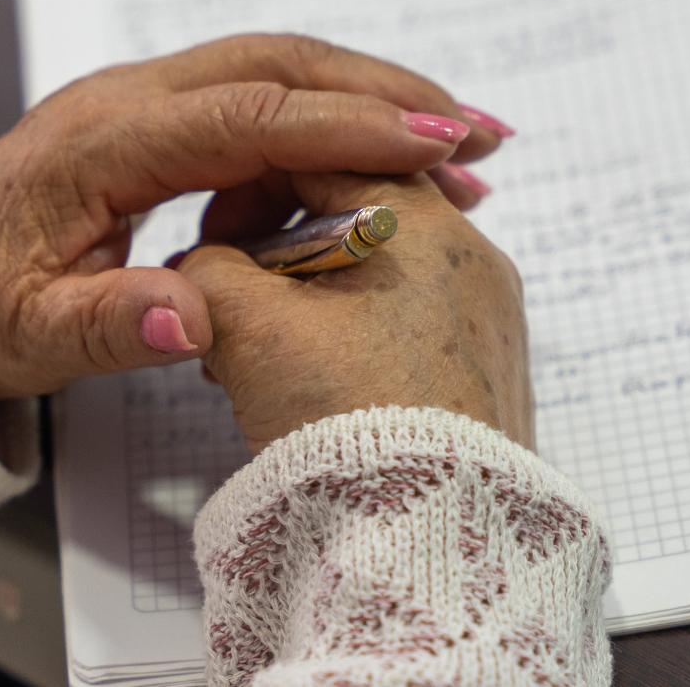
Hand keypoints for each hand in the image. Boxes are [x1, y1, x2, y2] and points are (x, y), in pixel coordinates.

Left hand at [0, 34, 513, 398]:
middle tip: (481, 138)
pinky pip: (268, 100)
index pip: (245, 114)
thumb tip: (187, 317)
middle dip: (388, 94)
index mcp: (103, 140)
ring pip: (283, 72)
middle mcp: (132, 99)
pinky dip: (339, 121)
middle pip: (280, 66)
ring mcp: (151, 100)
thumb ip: (103, 326)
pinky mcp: (168, 118)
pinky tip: (387, 168)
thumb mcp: (26, 337)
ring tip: (462, 151)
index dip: (345, 126)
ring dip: (376, 100)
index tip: (431, 146)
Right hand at [176, 172, 532, 452]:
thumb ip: (208, 269)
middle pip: (353, 208)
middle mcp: (472, 256)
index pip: (322, 148)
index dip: (247, 184)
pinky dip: (351, 333)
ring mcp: (487, 315)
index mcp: (422, 220)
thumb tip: (202, 263)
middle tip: (228, 300)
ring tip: (260, 356)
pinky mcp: (485, 370)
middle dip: (277, 249)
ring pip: (377, 269)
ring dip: (308, 296)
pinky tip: (312, 385)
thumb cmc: (356, 427)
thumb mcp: (250, 328)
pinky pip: (408, 320)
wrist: (431, 542)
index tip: (208, 233)